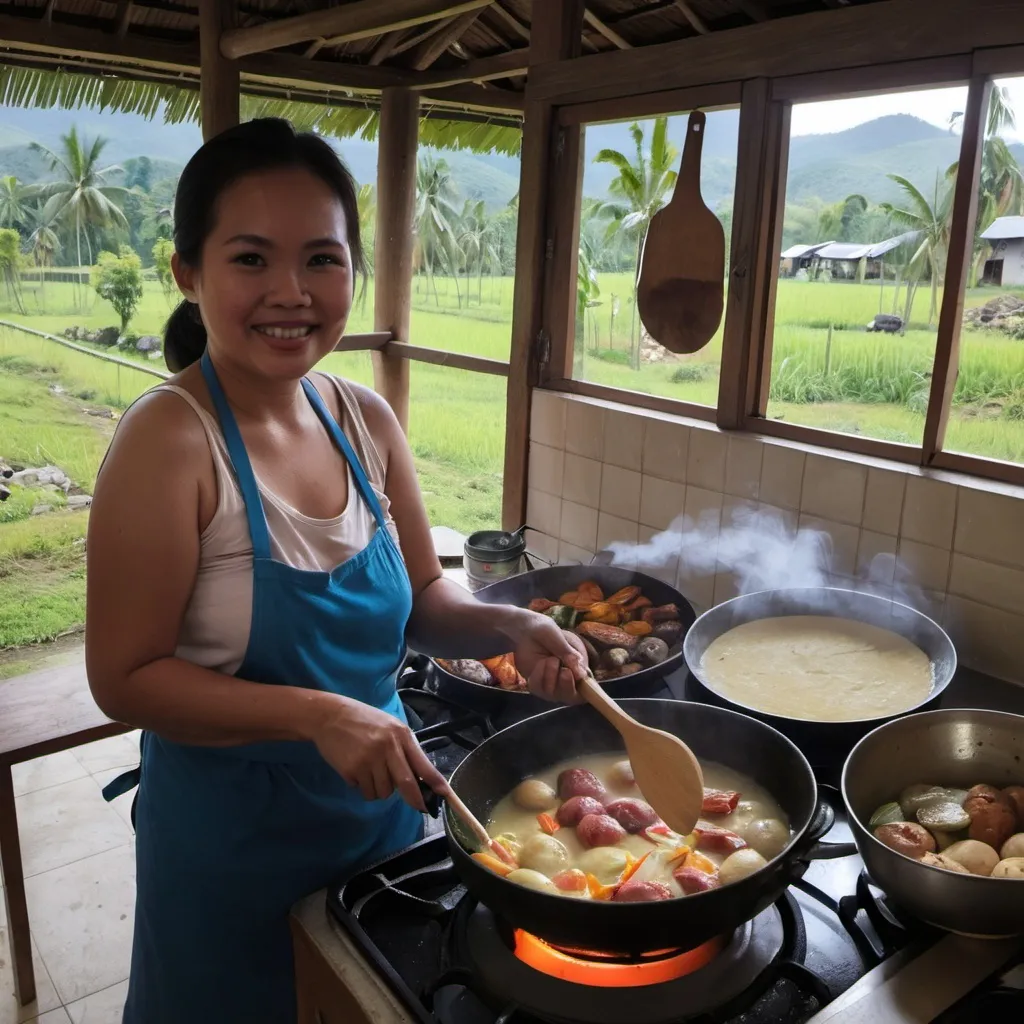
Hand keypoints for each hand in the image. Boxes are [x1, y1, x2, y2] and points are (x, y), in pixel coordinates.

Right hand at [310, 694, 446, 810]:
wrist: (330, 716)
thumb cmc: (363, 720)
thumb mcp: (389, 727)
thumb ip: (403, 748)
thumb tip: (418, 777)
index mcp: (401, 735)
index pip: (423, 763)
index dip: (436, 782)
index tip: (446, 795)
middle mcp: (388, 747)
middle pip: (406, 783)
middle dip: (415, 799)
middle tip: (420, 807)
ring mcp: (369, 760)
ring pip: (384, 792)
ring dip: (380, 790)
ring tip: (371, 772)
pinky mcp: (353, 770)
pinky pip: (365, 791)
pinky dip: (363, 787)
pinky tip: (357, 770)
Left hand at [500, 608, 589, 702]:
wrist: (525, 630)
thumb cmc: (545, 630)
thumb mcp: (557, 637)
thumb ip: (568, 654)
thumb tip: (581, 674)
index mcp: (579, 666)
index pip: (588, 687)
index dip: (585, 690)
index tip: (575, 677)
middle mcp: (568, 678)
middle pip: (571, 696)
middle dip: (566, 686)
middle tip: (563, 671)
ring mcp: (552, 683)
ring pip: (553, 694)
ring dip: (550, 677)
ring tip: (548, 659)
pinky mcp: (538, 684)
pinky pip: (538, 690)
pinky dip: (537, 678)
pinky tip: (538, 665)